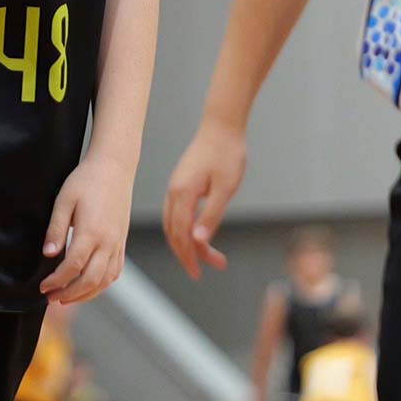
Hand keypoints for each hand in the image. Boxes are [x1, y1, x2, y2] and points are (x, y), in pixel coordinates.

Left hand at [39, 153, 132, 305]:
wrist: (114, 168)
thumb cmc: (86, 180)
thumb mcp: (64, 200)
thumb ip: (56, 229)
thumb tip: (48, 254)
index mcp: (91, 232)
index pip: (72, 266)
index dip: (57, 281)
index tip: (43, 286)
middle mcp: (108, 242)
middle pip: (89, 280)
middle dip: (69, 294)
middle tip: (51, 298)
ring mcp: (118, 244)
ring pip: (104, 281)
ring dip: (86, 294)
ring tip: (67, 297)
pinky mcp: (122, 242)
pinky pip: (114, 272)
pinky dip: (102, 285)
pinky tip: (90, 286)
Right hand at [162, 118, 245, 279]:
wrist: (222, 126)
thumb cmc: (227, 155)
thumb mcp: (225, 189)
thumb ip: (211, 216)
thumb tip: (197, 241)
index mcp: (182, 193)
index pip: (180, 233)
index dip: (188, 256)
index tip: (199, 274)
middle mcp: (174, 190)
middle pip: (173, 231)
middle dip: (188, 253)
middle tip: (206, 270)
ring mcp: (176, 185)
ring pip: (173, 222)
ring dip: (188, 242)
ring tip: (210, 256)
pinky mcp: (182, 182)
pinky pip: (177, 212)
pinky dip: (186, 228)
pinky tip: (202, 233)